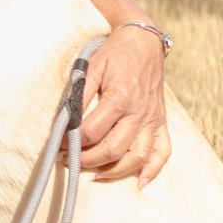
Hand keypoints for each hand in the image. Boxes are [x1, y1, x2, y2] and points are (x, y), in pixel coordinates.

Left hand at [74, 25, 171, 186]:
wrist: (144, 41)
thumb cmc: (116, 52)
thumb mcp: (91, 67)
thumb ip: (79, 94)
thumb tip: (65, 121)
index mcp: (119, 98)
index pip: (92, 131)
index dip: (71, 141)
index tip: (59, 143)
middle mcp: (139, 112)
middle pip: (113, 149)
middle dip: (87, 160)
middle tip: (69, 160)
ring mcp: (152, 119)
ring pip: (137, 157)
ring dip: (114, 171)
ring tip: (94, 173)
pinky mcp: (161, 121)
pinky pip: (163, 151)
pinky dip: (154, 170)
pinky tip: (140, 181)